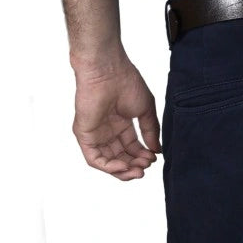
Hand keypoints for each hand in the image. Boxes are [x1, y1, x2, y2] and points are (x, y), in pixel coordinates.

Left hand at [72, 55, 160, 180]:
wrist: (108, 71)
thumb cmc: (127, 82)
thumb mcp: (145, 109)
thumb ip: (151, 130)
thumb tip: (157, 150)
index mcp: (120, 122)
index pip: (131, 146)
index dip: (142, 155)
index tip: (154, 158)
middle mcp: (107, 130)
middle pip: (120, 156)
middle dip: (134, 165)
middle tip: (146, 167)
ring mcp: (95, 134)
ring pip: (107, 161)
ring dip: (123, 170)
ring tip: (137, 170)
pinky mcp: (85, 136)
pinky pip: (95, 159)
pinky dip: (109, 167)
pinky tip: (124, 166)